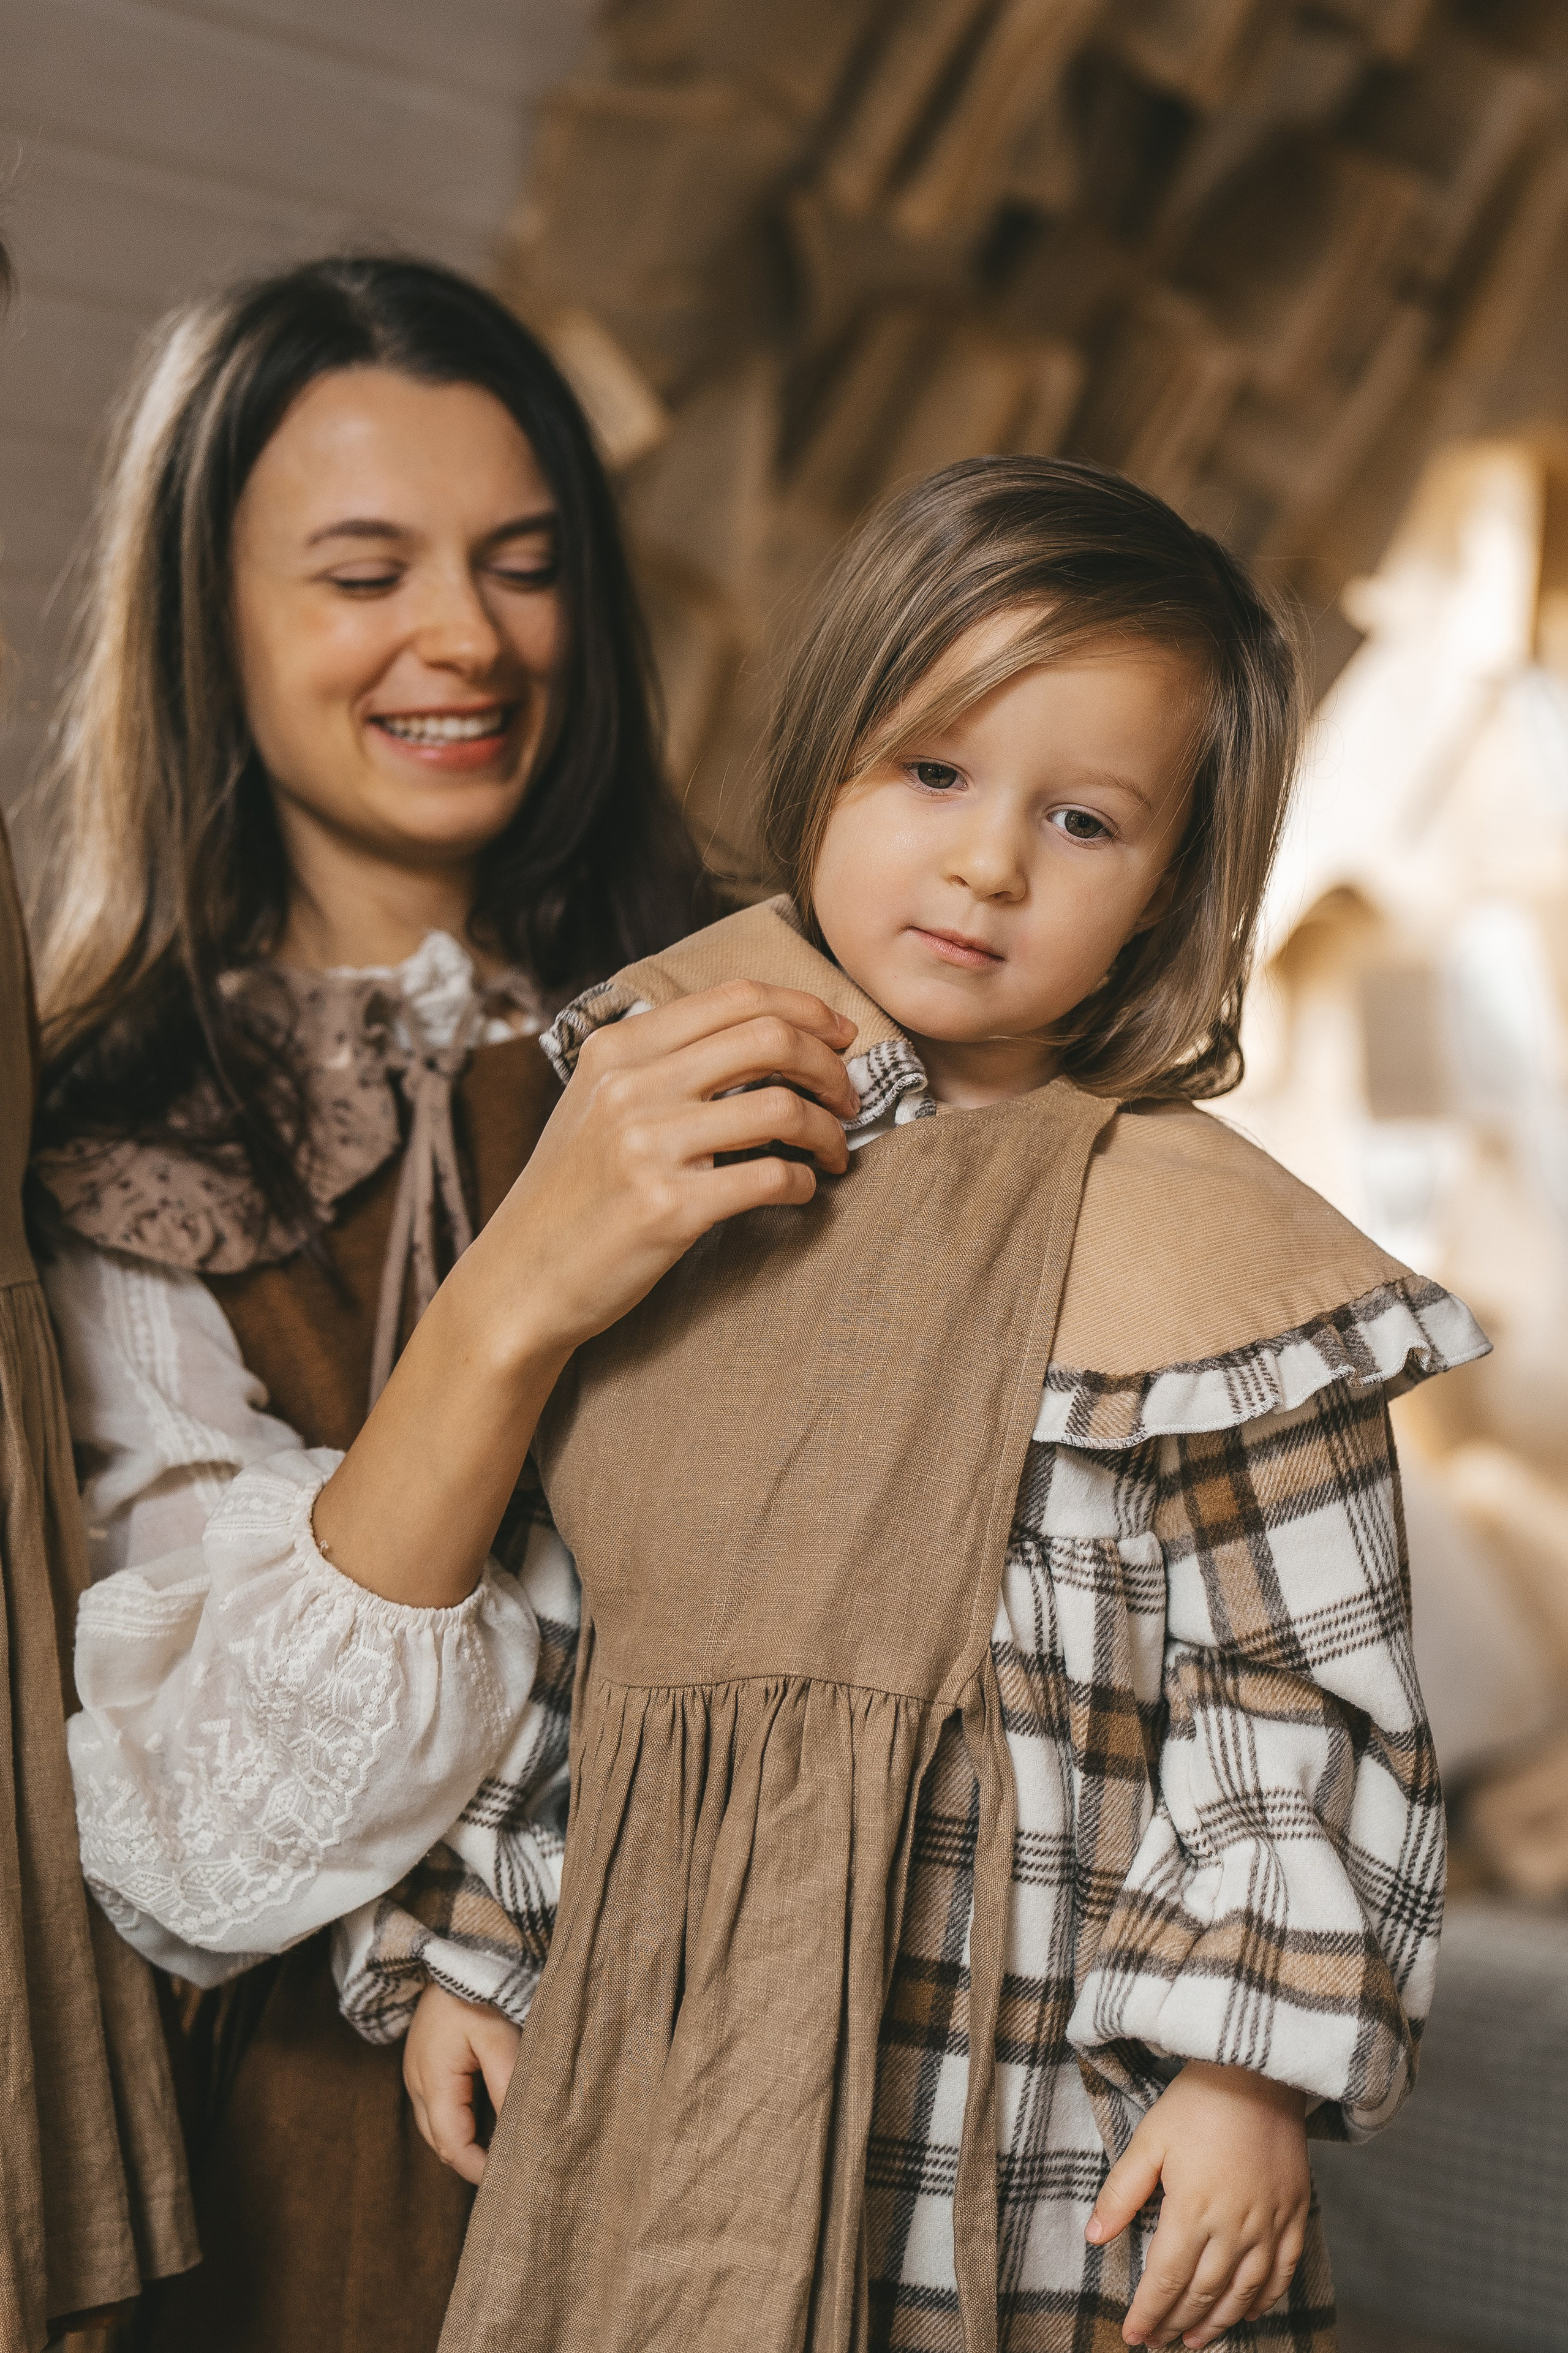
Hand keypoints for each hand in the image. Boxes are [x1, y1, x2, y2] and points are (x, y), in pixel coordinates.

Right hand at [403, 1983, 520, 2186]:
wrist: (456, 1950)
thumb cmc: (477, 1991)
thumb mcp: (499, 2037)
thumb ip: (506, 2085)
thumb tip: (519, 2134)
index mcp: (433, 2082)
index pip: (453, 2146)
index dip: (480, 2169)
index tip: (512, 2179)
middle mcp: (417, 2084)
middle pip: (442, 2142)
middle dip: (473, 2160)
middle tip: (513, 2168)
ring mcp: (417, 2073)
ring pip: (439, 2126)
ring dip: (466, 2140)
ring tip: (505, 2147)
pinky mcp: (425, 2063)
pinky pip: (440, 2105)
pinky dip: (461, 2119)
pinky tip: (488, 2117)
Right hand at [462, 979, 859, 1361]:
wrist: (519, 1279)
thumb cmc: (571, 1193)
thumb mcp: (596, 1102)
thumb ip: (660, 1061)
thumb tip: (762, 1035)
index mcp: (618, 1048)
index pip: (736, 996)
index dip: (807, 1008)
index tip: (839, 1036)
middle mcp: (631, 1086)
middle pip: (769, 1038)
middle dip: (829, 1065)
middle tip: (848, 1096)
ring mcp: (647, 1146)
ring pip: (781, 1108)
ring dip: (828, 1129)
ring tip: (834, 1150)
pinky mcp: (668, 1208)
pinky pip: (771, 1178)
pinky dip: (803, 1182)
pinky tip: (800, 1190)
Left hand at [1086, 2061, 1309, 2347]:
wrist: (1259, 2072)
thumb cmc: (1198, 2102)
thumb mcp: (1149, 2139)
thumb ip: (1122, 2192)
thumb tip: (1094, 2237)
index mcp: (1193, 2210)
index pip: (1166, 2280)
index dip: (1149, 2313)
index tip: (1134, 2336)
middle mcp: (1234, 2227)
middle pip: (1204, 2293)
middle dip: (1177, 2323)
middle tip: (1159, 2342)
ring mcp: (1270, 2224)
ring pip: (1243, 2293)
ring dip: (1219, 2323)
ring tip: (1197, 2340)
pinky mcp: (1295, 2214)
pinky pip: (1283, 2273)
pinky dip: (1265, 2300)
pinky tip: (1249, 2312)